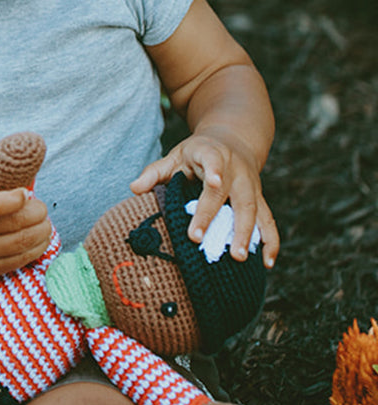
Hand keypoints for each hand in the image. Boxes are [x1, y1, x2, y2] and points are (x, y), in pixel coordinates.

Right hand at [0, 141, 51, 276]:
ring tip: (41, 219)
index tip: (25, 192)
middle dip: (37, 211)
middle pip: (16, 224)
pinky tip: (37, 234)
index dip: (17, 199)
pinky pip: (22, 259)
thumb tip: (19, 149)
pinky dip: (38, 245)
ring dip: (42, 229)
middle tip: (38, 205)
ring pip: (24, 242)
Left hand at [131, 128, 278, 267]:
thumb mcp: (175, 155)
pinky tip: (267, 263)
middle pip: (229, 193)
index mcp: (212, 153)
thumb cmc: (197, 153)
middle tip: (197, 239)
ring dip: (246, 233)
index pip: (213, 160)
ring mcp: (250, 185)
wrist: (233, 141)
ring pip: (252, 209)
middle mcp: (235, 170)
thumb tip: (134, 189)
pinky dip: (271, 241)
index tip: (215, 183)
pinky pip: (268, 221)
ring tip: (238, 257)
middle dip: (214, 216)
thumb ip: (155, 172)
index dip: (215, 171)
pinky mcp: (260, 199)